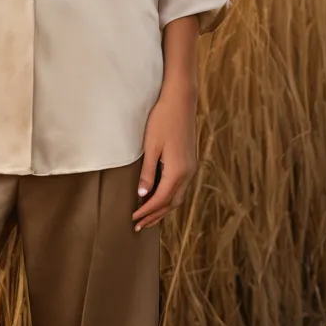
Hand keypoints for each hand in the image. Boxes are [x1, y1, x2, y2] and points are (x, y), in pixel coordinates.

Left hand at [131, 82, 197, 231]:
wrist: (180, 100)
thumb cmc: (163, 119)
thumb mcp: (151, 146)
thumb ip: (147, 172)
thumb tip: (143, 195)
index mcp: (178, 171)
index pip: (161, 199)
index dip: (147, 212)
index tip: (134, 219)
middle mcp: (188, 173)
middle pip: (172, 203)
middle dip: (155, 215)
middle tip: (139, 225)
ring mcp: (191, 167)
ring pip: (178, 196)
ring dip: (163, 208)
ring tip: (148, 216)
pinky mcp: (190, 161)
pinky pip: (181, 186)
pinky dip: (169, 196)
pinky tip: (160, 196)